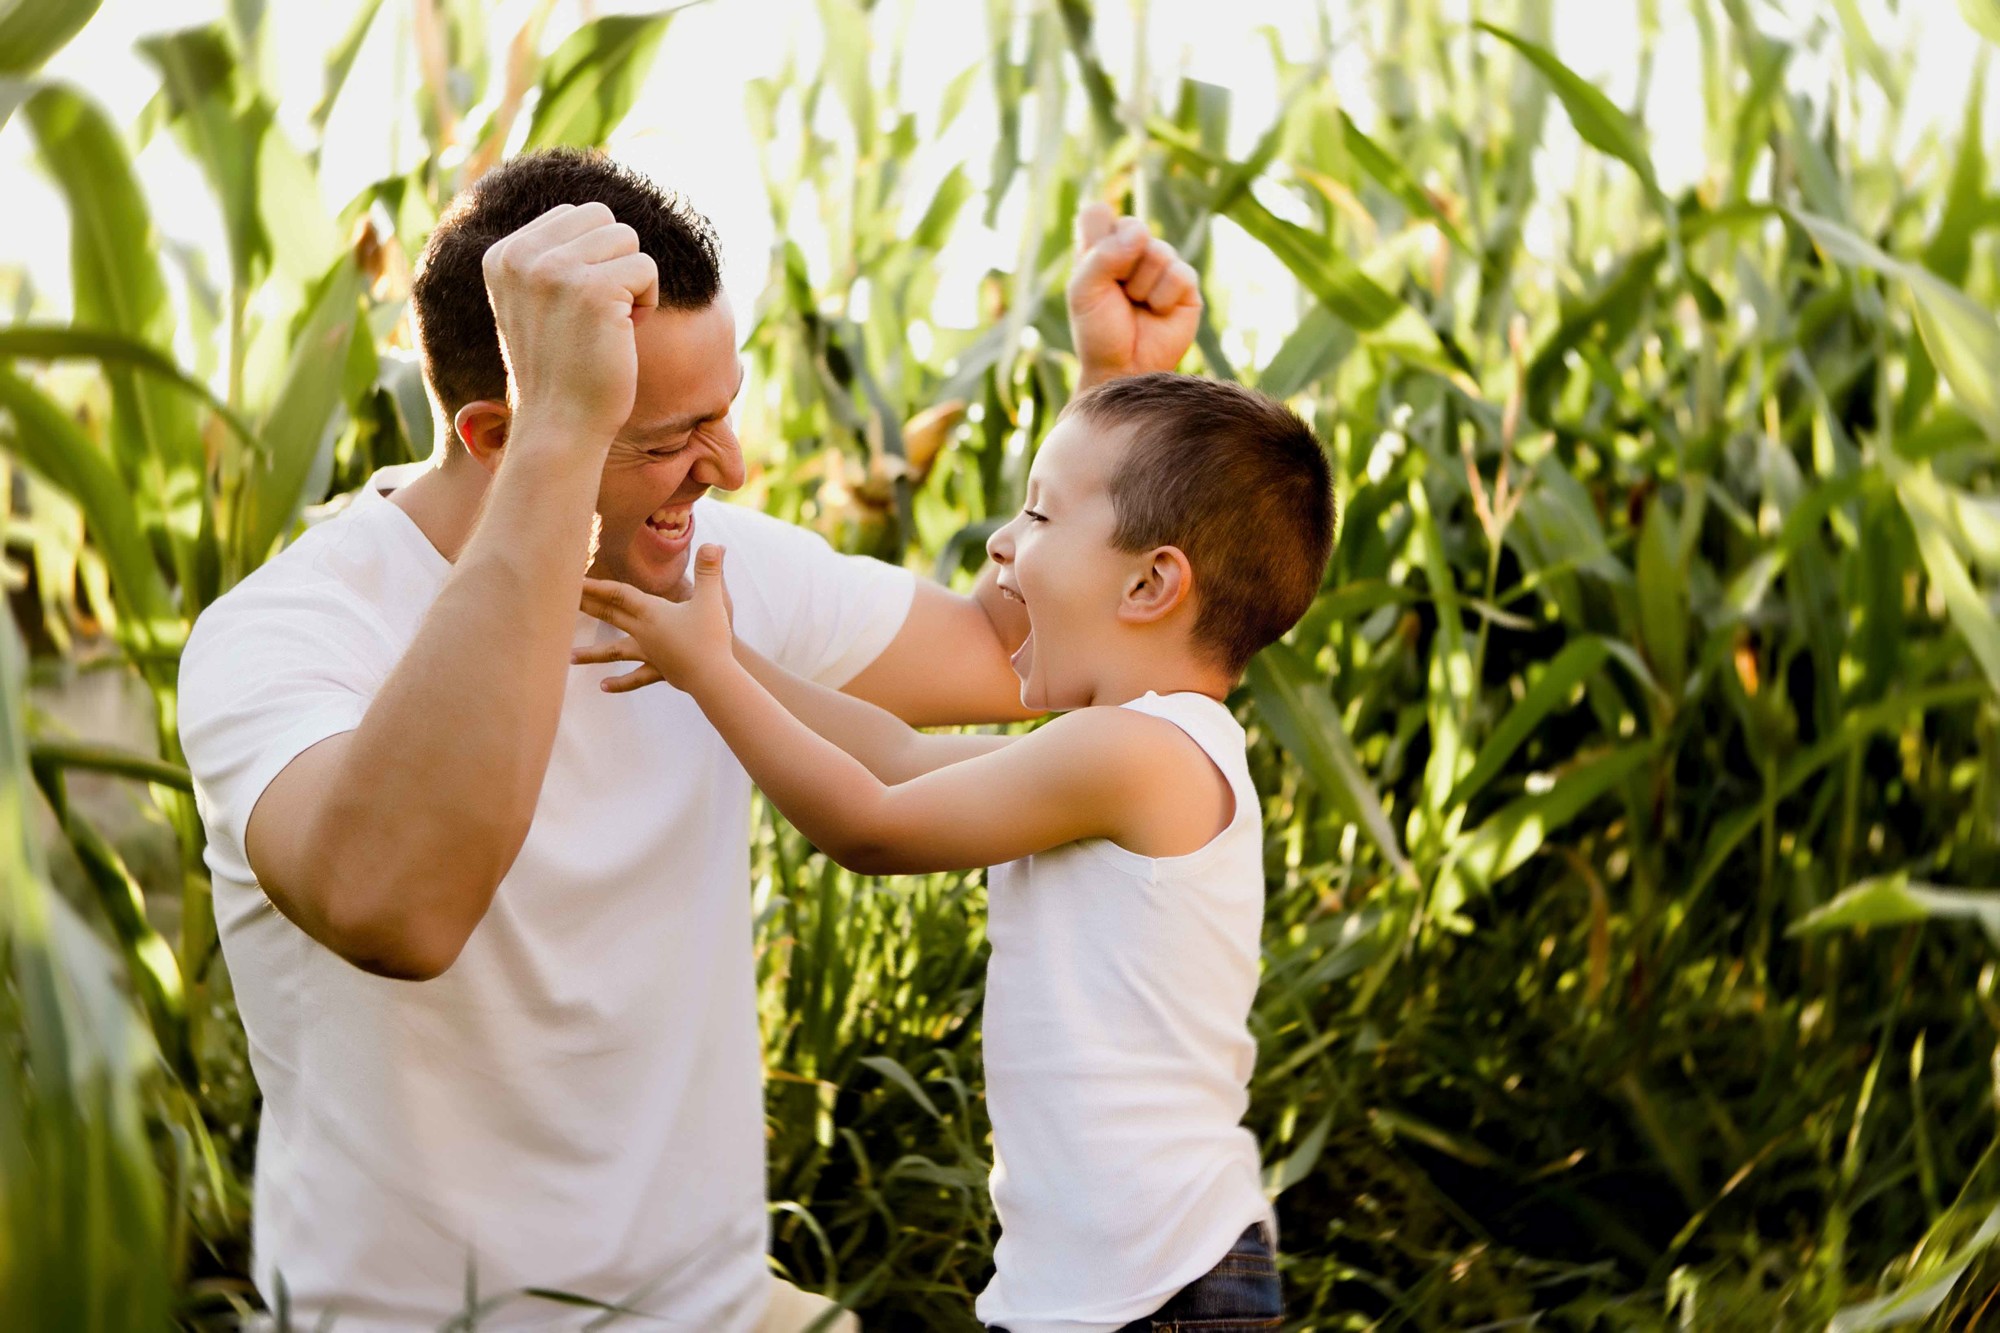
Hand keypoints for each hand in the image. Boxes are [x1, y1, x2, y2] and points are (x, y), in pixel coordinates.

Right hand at [482, 201, 659, 446]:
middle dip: (616, 261)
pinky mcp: (591, 290)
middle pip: (603, 218)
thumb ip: (551, 256)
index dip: (594, 258)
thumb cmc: (560, 369)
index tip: (579, 306)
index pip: (575, 215)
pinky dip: (648, 302)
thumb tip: (593, 215)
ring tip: (611, 323)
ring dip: (633, 281)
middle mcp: (521, 256)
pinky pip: (647, 268)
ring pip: (627, 238)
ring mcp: (554, 271)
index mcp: (503, 254)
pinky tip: (624, 333)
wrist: (559, 424)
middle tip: (601, 313)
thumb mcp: (537, 302)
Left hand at [576, 544, 734, 692]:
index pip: (619, 594)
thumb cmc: (713, 637)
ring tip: (569, 657)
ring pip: (614, 652)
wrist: (716, 677)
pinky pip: (635, 677)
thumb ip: (711, 570)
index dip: (596, 585)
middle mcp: (644, 632)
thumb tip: (715, 544)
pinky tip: (602, 687)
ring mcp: (649, 654)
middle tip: (561, 600)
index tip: (574, 579)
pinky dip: (619, 683)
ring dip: (591, 653)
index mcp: (652, 612)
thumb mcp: (715, 599)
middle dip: (587, 605)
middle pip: (609, 615)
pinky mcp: (660, 671)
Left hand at [1066, 202, 1201, 389]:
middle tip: (1118, 292)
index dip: (1097, 234)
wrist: (1124, 368)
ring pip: (1158, 251)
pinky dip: (1163, 298)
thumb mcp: (1085, 293)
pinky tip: (1157, 312)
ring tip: (1137, 306)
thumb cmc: (1098, 331)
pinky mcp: (1185, 284)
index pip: (1098, 213)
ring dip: (1141, 286)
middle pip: (1133, 225)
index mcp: (1100, 248)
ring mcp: (1161, 266)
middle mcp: (1132, 251)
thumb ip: (1103, 256)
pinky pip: (1179, 273)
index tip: (1093, 265)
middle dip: (1122, 263)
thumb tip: (1140, 234)